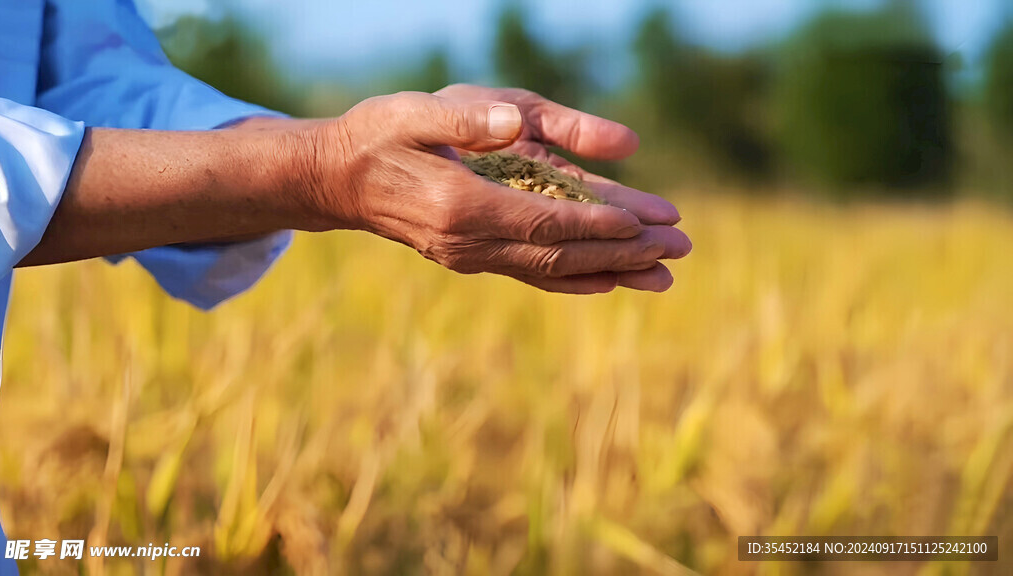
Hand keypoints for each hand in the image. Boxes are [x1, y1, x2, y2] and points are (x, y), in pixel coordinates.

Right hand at [296, 91, 688, 292]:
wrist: (340, 180)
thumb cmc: (382, 135)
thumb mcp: (416, 111)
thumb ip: (467, 121)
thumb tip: (514, 128)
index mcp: (460, 204)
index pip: (544, 220)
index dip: (597, 223)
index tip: (646, 223)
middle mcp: (470, 242)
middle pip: (559, 251)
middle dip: (622, 251)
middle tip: (678, 247)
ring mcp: (471, 256)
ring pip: (552, 268)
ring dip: (610, 270)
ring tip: (663, 274)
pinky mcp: (473, 258)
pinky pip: (531, 273)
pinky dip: (573, 279)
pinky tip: (607, 283)